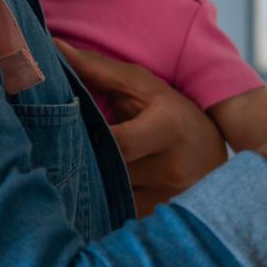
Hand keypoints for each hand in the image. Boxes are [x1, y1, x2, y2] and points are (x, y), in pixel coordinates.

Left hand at [55, 40, 226, 210]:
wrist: (216, 163)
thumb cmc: (174, 116)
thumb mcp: (144, 88)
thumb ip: (98, 70)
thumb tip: (55, 48)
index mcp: (167, 129)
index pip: (116, 143)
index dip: (85, 139)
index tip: (60, 130)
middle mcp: (170, 169)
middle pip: (108, 171)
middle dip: (79, 162)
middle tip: (50, 151)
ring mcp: (166, 200)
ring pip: (108, 196)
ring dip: (87, 183)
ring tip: (67, 168)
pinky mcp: (157, 219)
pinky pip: (116, 214)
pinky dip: (99, 202)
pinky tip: (89, 191)